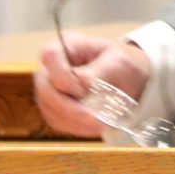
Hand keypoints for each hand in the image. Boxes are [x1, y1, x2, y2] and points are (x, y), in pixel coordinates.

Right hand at [33, 33, 154, 138]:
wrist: (128, 79)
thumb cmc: (122, 63)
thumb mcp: (118, 61)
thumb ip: (98, 71)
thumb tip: (82, 84)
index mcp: (66, 46)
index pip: (50, 56)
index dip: (62, 77)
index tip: (83, 91)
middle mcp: (52, 67)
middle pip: (45, 89)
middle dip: (70, 109)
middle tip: (95, 120)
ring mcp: (51, 90)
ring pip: (50, 110)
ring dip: (76, 122)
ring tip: (101, 125)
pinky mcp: (55, 109)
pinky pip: (59, 122)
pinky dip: (77, 128)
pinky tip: (95, 127)